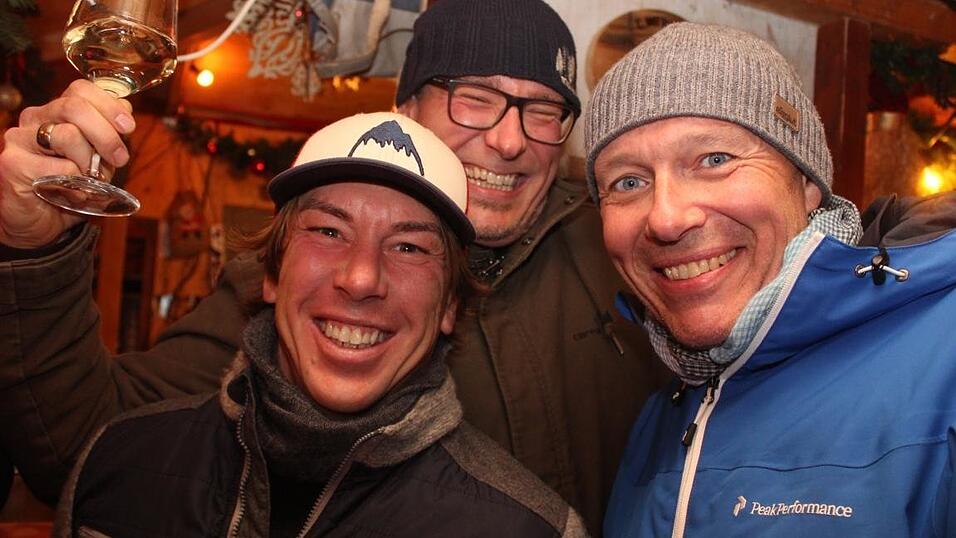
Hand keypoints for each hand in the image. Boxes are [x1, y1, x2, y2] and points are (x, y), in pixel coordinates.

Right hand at [0, 79, 135, 248]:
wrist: (42, 223)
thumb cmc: (72, 188)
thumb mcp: (100, 160)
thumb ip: (110, 136)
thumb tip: (125, 116)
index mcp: (56, 112)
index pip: (80, 90)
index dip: (109, 105)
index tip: (128, 127)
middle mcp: (34, 119)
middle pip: (75, 106)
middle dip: (105, 133)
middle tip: (119, 158)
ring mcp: (19, 138)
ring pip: (67, 135)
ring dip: (88, 162)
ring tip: (88, 180)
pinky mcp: (12, 162)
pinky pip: (59, 167)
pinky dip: (76, 185)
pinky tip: (72, 194)